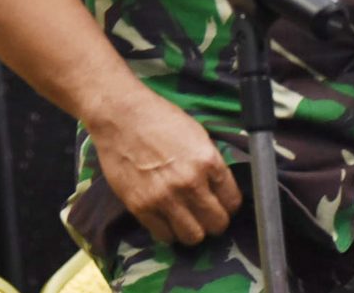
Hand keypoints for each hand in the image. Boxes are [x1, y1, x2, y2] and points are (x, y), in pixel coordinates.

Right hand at [87, 88, 242, 245]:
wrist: (121, 116)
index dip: (230, 205)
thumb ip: (210, 163)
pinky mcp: (141, 207)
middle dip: (216, 222)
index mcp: (208, 160)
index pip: (233, 201)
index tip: (224, 204)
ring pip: (193, 237)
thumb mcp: (197, 134)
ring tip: (187, 220)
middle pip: (217, 224)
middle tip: (207, 215)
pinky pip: (164, 236)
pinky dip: (168, 231)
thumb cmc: (159, 119)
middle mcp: (190, 183)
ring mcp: (165, 198)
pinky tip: (167, 218)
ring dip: (193, 231)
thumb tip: (219, 186)